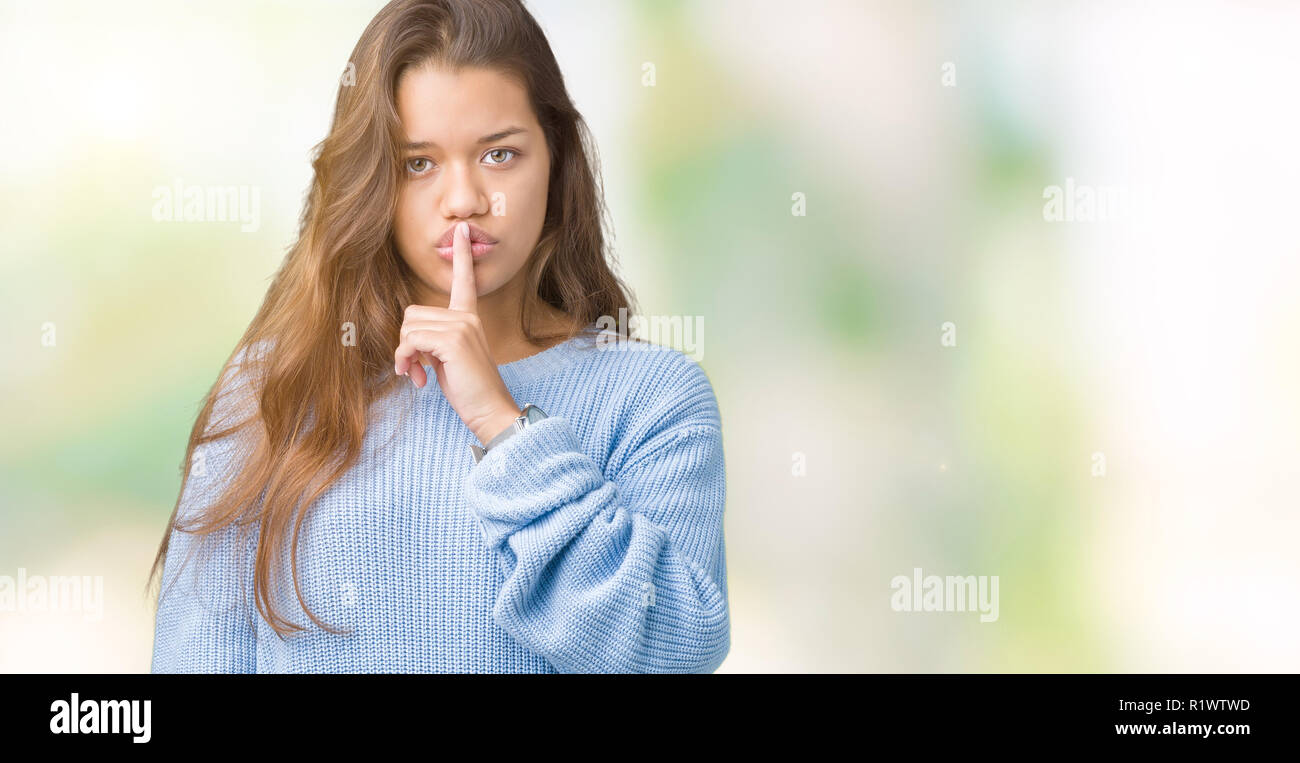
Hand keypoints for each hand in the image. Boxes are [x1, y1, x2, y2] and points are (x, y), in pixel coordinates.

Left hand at [394, 221, 521, 444]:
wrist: (490, 410)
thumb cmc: (470, 389)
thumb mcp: (450, 359)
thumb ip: (435, 341)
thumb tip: (410, 343)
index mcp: (469, 318)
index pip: (464, 281)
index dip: (461, 255)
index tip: (461, 229)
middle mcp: (466, 317)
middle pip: (412, 313)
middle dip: (405, 343)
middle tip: (415, 366)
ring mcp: (461, 326)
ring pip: (408, 328)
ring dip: (404, 354)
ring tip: (418, 374)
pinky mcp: (452, 340)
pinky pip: (411, 341)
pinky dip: (406, 360)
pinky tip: (418, 378)